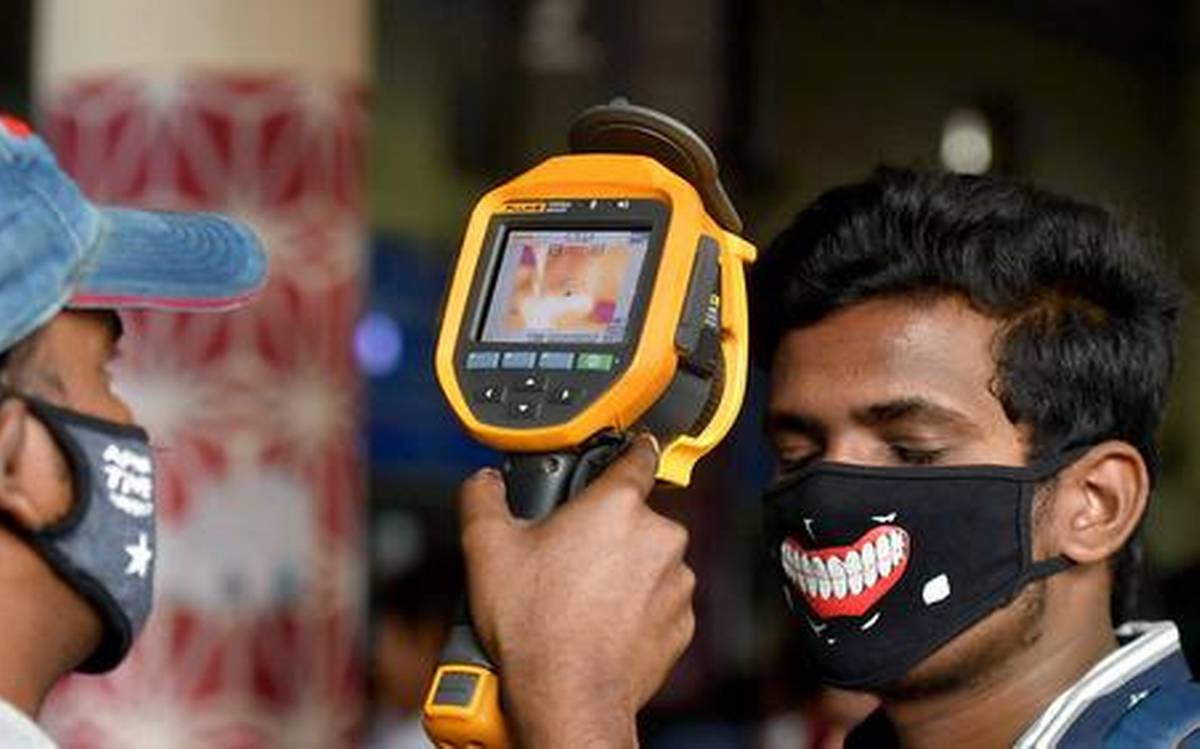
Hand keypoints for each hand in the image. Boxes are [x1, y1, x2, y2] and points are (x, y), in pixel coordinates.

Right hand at [458, 435, 695, 747]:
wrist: (569, 699)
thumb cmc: (536, 626)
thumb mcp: (487, 549)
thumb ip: (483, 499)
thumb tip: (484, 483)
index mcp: (618, 505)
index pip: (638, 456)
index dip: (629, 451)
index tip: (628, 451)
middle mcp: (659, 537)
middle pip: (634, 518)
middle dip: (606, 532)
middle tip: (566, 558)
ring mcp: (676, 583)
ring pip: (649, 562)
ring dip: (623, 573)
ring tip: (580, 600)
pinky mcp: (681, 624)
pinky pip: (659, 604)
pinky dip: (636, 610)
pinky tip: (601, 625)